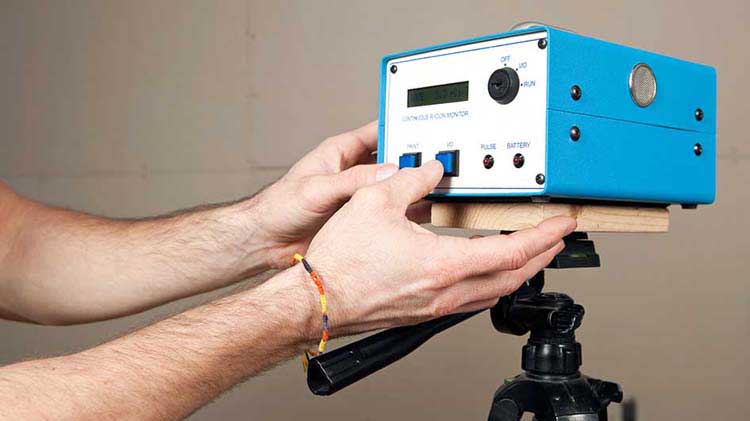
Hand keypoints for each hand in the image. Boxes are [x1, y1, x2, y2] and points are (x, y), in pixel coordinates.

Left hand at [252, 121, 424, 268]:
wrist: (267, 242)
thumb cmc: (280, 207)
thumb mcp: (317, 188)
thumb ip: (352, 180)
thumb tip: (387, 171)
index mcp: (341, 152)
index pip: (379, 131)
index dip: (403, 128)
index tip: (429, 131)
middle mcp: (353, 171)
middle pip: (393, 160)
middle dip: (415, 161)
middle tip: (441, 165)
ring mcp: (359, 196)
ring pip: (395, 187)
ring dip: (413, 188)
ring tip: (440, 189)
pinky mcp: (361, 219)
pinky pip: (390, 212)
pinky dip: (406, 212)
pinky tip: (423, 216)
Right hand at [299, 160, 576, 336]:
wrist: (316, 300)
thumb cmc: (340, 262)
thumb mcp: (375, 201)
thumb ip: (410, 178)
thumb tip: (429, 168)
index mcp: (444, 263)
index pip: (514, 250)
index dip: (545, 235)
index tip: (562, 223)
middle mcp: (446, 291)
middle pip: (514, 277)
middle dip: (542, 255)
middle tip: (554, 238)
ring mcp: (436, 306)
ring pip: (495, 291)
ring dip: (518, 270)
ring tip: (527, 252)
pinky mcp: (423, 312)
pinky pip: (472, 298)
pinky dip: (491, 281)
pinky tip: (483, 269)